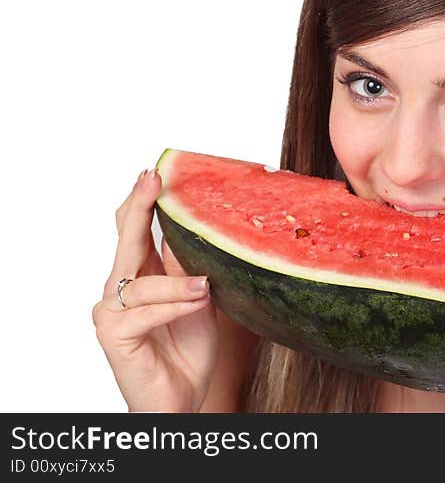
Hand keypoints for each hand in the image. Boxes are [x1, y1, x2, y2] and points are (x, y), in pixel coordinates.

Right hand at [92, 169, 218, 411]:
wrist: (184, 397)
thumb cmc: (189, 349)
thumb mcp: (200, 298)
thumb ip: (192, 267)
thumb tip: (205, 226)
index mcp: (142, 274)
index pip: (136, 230)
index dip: (143, 201)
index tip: (156, 172)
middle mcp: (121, 288)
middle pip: (125, 240)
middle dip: (139, 207)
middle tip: (151, 179)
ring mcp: (113, 312)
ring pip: (141, 282)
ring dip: (176, 283)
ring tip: (204, 286)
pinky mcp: (113, 336)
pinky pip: (144, 312)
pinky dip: (173, 307)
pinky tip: (195, 303)